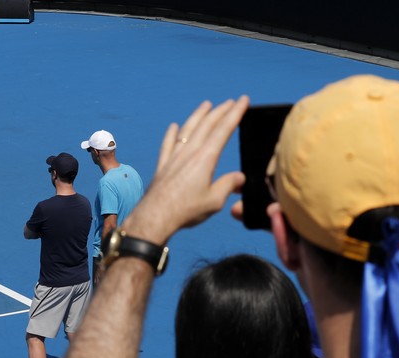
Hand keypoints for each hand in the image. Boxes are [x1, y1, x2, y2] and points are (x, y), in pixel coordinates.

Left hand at [123, 98, 248, 243]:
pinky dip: (171, 134)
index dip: (235, 113)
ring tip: (206, 105)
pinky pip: (167, 144)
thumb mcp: (214, 201)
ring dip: (198, 115)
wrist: (156, 217)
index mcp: (205, 159)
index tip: (243, 100)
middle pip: (207, 125)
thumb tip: (240, 178)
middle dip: (221, 111)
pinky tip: (173, 127)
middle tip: (231, 101)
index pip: (223, 130)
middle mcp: (189, 153)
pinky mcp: (163, 165)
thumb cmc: (186, 211)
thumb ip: (228, 186)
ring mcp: (174, 157)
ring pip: (187, 130)